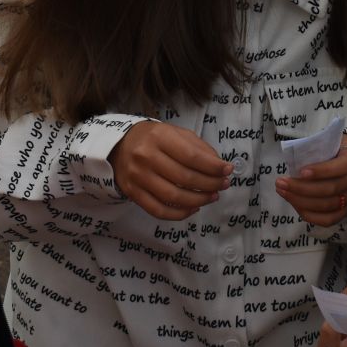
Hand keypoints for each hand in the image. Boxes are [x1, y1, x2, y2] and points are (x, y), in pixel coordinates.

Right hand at [110, 122, 230, 220]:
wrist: (118, 146)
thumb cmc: (153, 139)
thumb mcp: (175, 133)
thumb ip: (198, 147)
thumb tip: (219, 166)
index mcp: (159, 137)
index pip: (191, 156)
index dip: (213, 167)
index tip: (228, 170)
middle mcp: (146, 156)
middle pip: (185, 178)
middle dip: (210, 184)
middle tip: (223, 185)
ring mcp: (138, 177)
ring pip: (174, 196)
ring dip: (199, 200)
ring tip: (212, 196)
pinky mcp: (133, 193)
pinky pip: (159, 210)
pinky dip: (180, 213)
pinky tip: (193, 208)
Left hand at [277, 135, 346, 226]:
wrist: (346, 156)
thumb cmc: (332, 147)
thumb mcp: (327, 141)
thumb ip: (315, 150)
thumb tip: (294, 164)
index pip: (342, 166)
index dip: (322, 171)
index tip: (301, 172)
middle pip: (332, 189)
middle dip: (302, 188)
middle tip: (281, 183)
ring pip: (328, 205)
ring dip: (301, 201)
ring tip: (282, 191)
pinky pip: (329, 219)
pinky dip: (309, 214)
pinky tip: (294, 204)